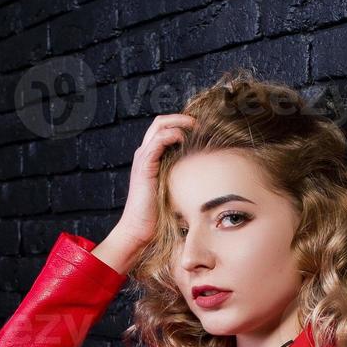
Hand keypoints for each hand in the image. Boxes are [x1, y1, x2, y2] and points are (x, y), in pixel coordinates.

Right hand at [114, 114, 196, 246]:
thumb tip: (206, 172)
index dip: (181, 123)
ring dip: (179, 123)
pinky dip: (171, 135)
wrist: (139, 229)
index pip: (163, 129)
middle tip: (199, 124)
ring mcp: (143, 159)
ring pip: (159, 126)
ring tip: (195, 127)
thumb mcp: (174, 188)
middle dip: (181, 118)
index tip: (200, 128)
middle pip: (160, 122)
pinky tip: (184, 140)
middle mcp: (144, 154)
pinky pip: (157, 141)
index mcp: (151, 157)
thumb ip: (183, 175)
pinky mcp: (144, 166)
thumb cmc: (157, 214)